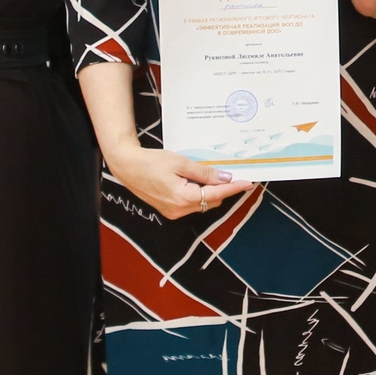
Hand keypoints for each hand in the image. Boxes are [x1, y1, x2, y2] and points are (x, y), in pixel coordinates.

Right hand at [105, 142, 254, 221]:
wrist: (127, 167)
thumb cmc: (151, 162)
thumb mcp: (181, 163)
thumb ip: (204, 173)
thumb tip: (224, 179)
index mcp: (184, 197)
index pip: (217, 194)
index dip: (234, 188)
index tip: (248, 183)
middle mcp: (180, 209)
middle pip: (211, 201)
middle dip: (222, 189)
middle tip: (232, 175)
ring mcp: (173, 212)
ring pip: (201, 203)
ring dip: (209, 192)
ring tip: (212, 175)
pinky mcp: (169, 210)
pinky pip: (191, 204)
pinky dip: (198, 194)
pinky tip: (196, 181)